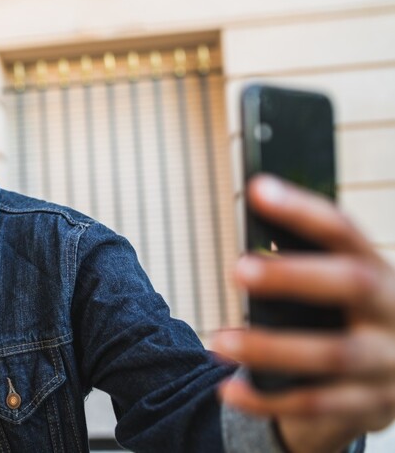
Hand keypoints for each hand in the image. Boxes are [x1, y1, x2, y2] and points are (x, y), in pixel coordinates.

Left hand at [213, 174, 394, 452]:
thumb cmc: (349, 314)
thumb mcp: (341, 285)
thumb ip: (306, 262)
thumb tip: (251, 230)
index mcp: (381, 274)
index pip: (345, 231)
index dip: (302, 210)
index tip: (257, 189)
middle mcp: (393, 313)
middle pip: (352, 285)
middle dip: (294, 276)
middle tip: (237, 269)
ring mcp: (387, 363)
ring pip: (331, 355)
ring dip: (270, 348)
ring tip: (218, 340)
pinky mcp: (370, 405)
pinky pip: (316, 405)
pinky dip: (267, 400)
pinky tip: (227, 389)